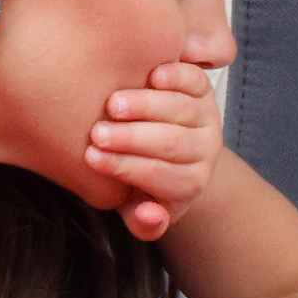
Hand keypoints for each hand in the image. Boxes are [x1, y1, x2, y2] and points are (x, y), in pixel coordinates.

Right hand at [84, 62, 223, 240]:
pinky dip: (176, 76)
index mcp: (190, 183)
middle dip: (133, 138)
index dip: (125, 167)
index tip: (91, 156)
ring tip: (113, 105)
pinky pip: (194, 81)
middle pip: (172, 143)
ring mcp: (206, 116)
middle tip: (97, 133)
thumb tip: (149, 216)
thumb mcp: (138, 206)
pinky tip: (152, 75)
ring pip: (181, 109)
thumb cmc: (141, 178)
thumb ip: (142, 221)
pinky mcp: (202, 89)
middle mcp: (204, 150)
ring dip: (147, 106)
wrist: (163, 147)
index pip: (160, 176)